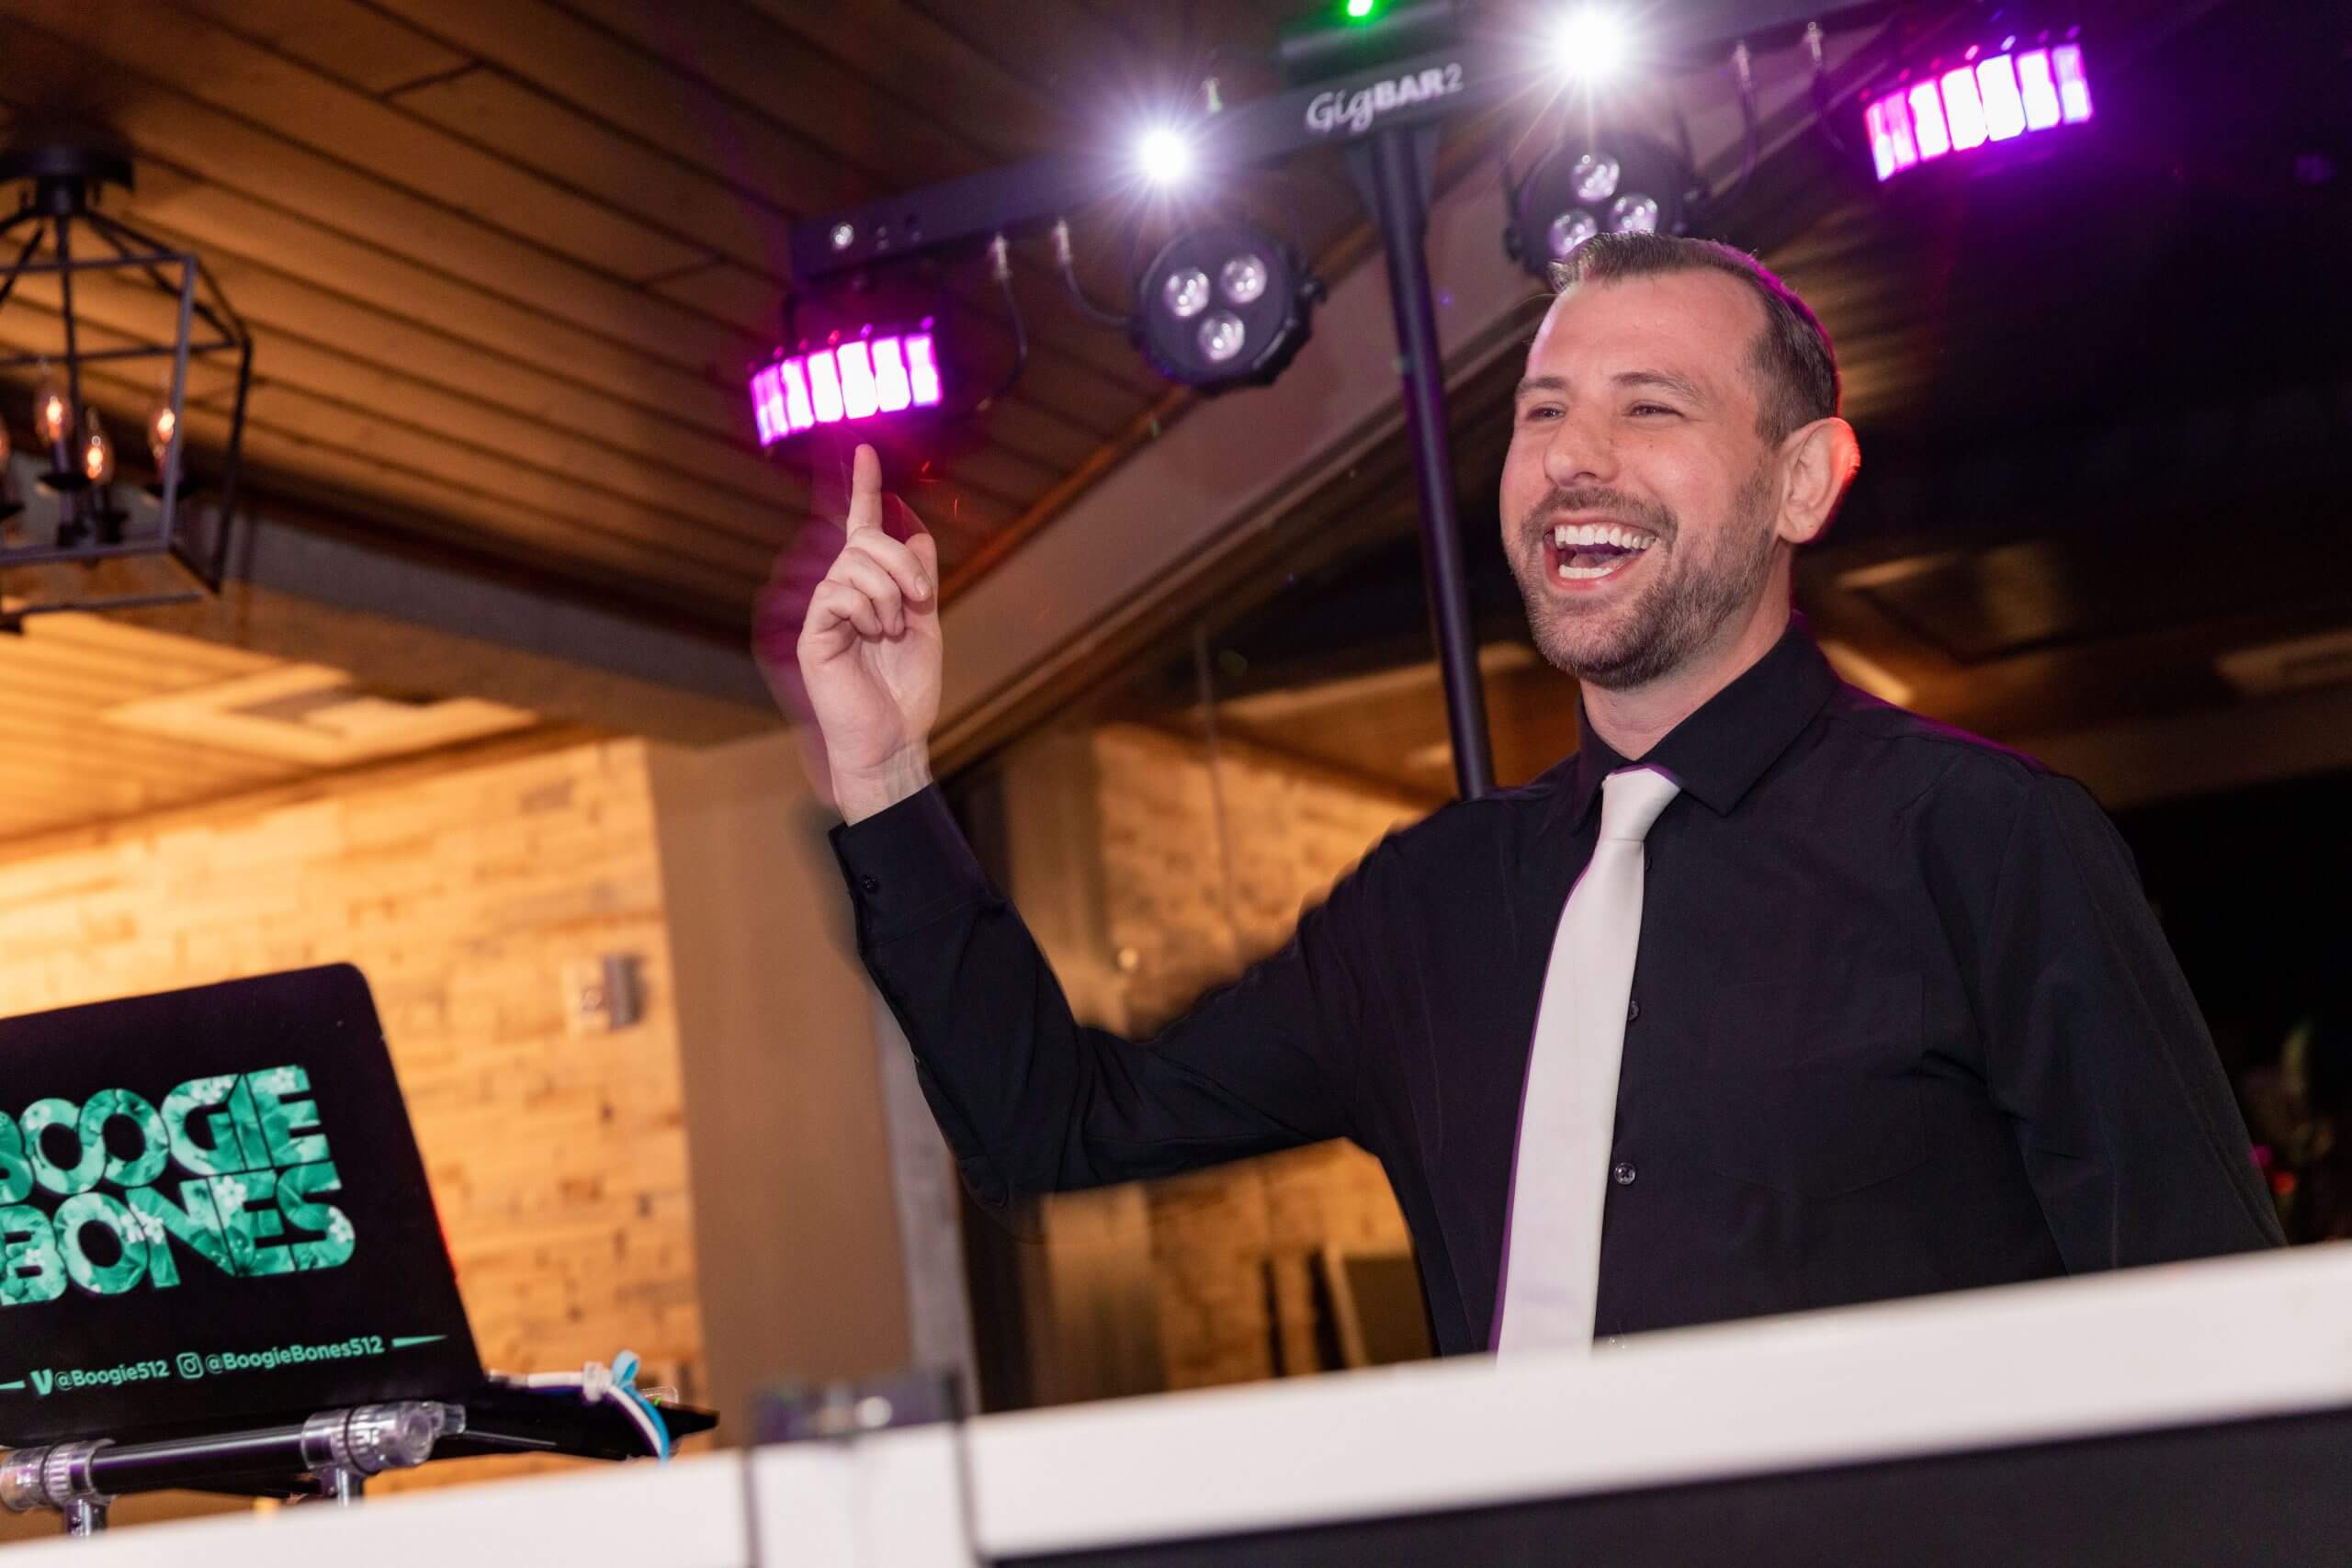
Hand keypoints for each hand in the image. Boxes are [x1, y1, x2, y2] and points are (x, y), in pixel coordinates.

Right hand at [756, 444, 941, 821]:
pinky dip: (866, 610)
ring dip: (888, 594)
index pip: (862, 528)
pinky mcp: (813, 632)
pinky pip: (837, 593)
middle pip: (865, 541)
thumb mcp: (926, 626)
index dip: (864, 489)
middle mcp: (842, 592)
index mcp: (870, 588)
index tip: (866, 450)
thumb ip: (920, 580)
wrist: (893, 739)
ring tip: (892, 631)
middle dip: (901, 564)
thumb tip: (915, 533)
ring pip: (854, 564)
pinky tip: (872, 636)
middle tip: (920, 602)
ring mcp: (825, 611)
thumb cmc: (906, 691)